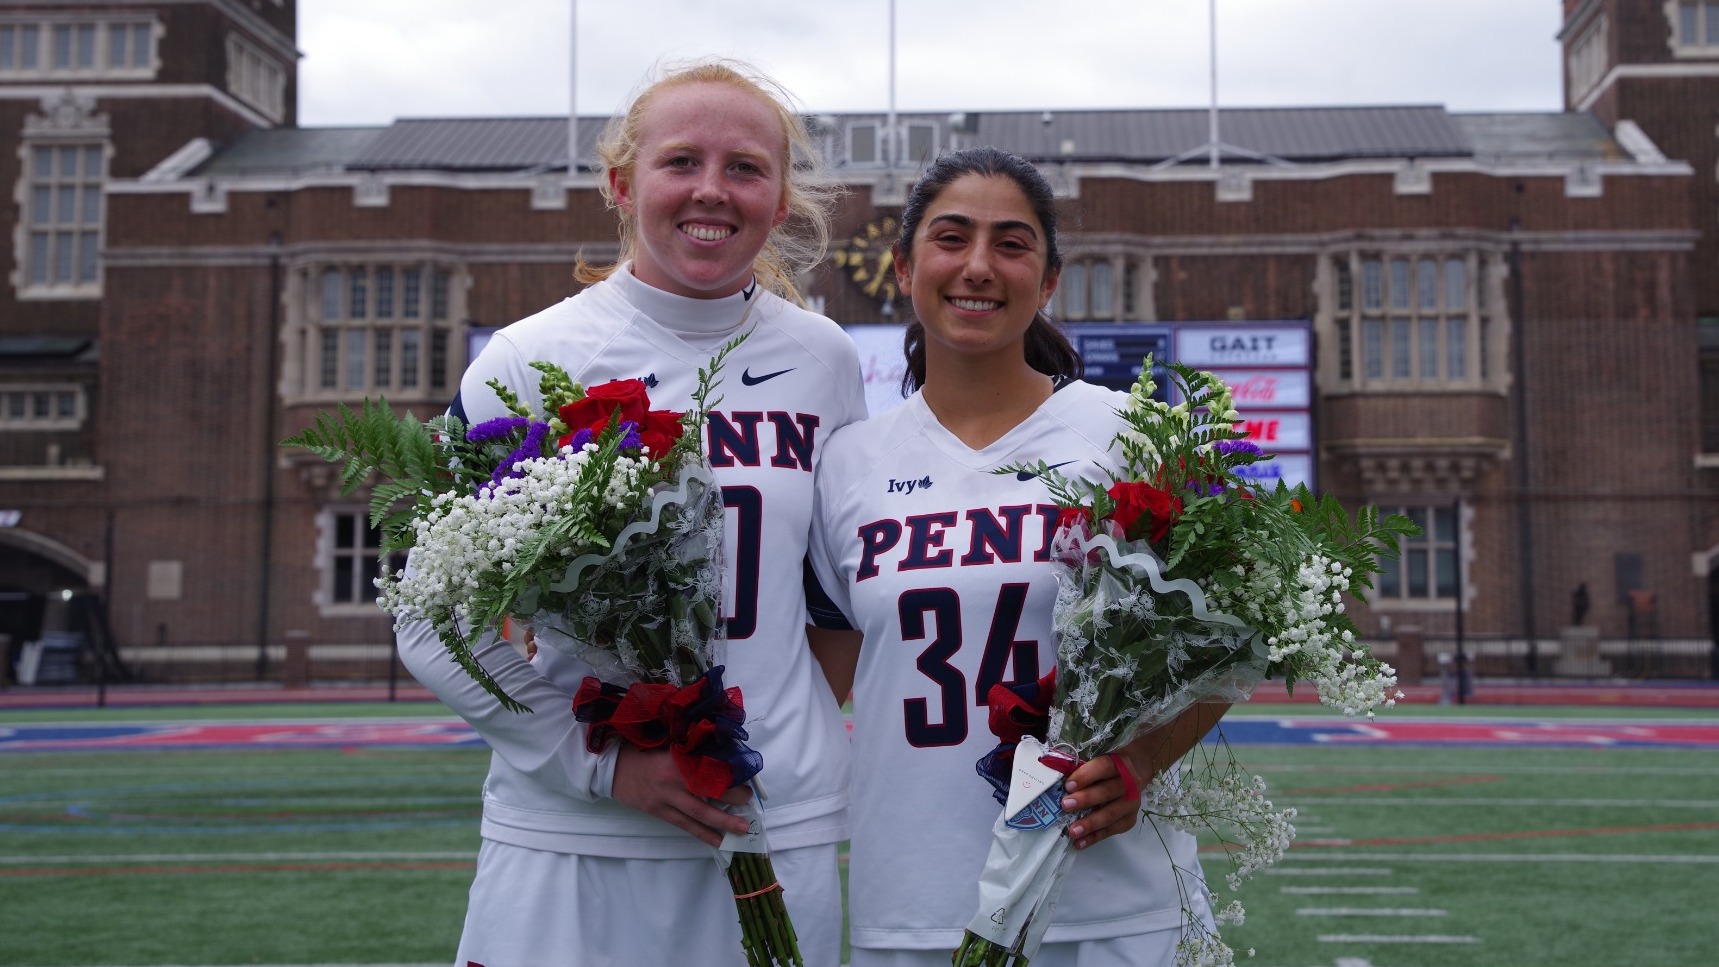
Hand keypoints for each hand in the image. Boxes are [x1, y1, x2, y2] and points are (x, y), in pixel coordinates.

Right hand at [609, 744, 753, 847]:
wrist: (612, 768)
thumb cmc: (643, 751)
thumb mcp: (668, 745)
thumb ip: (691, 752)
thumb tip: (722, 759)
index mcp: (676, 759)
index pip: (708, 769)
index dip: (728, 776)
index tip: (747, 780)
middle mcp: (672, 780)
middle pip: (707, 793)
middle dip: (731, 801)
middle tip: (750, 806)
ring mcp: (664, 799)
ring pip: (698, 814)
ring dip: (721, 823)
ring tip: (740, 832)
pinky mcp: (658, 812)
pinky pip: (684, 825)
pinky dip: (702, 834)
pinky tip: (717, 841)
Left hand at [1061, 701, 1231, 850]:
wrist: (1137, 769)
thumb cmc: (1108, 765)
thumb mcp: (1098, 758)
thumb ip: (1080, 766)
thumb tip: (1052, 771)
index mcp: (1118, 763)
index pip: (1103, 767)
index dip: (1086, 776)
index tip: (1067, 785)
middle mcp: (1129, 783)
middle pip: (1107, 792)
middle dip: (1086, 800)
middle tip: (1065, 805)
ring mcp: (1131, 803)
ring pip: (1111, 814)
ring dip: (1091, 823)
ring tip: (1072, 831)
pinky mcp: (1130, 819)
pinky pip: (1112, 830)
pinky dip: (1095, 837)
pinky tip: (1080, 843)